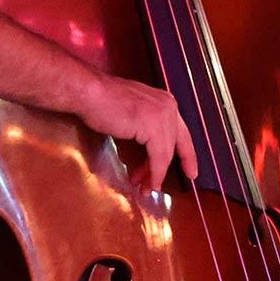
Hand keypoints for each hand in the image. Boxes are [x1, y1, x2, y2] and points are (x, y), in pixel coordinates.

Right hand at [71, 72, 197, 191]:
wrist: (88, 92)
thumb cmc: (102, 102)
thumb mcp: (133, 113)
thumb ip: (146, 127)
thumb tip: (150, 153)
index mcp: (165, 101)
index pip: (181, 133)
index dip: (187, 155)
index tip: (191, 172)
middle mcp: (168, 106)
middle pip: (176, 145)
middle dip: (166, 169)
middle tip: (156, 186)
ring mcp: (162, 115)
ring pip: (166, 154)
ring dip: (156, 175)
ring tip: (145, 188)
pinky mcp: (153, 127)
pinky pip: (159, 158)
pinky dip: (155, 173)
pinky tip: (148, 183)